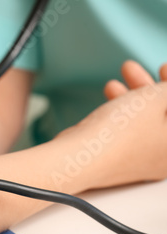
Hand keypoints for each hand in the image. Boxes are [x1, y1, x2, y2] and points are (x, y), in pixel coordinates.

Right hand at [57, 61, 166, 188]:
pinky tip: (109, 95)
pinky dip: (122, 113)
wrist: (78, 158)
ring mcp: (141, 163)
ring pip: (145, 122)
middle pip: (163, 116)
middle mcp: (164, 160)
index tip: (161, 67)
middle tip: (133, 69)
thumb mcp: (156, 99)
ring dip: (132, 96)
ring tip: (115, 79)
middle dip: (150, 87)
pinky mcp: (119, 162)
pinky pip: (128, 132)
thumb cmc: (121, 132)